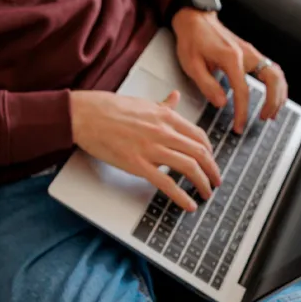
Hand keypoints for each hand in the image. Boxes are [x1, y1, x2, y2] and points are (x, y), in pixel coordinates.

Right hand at [70, 90, 220, 211]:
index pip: (198, 136)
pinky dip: (181, 196)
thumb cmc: (108, 108)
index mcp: (165, 117)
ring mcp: (151, 149)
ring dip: (202, 183)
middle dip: (212, 170)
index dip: (209, 151)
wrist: (84, 115)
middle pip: (199, 153)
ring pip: (189, 167)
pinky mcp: (137, 165)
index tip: (211, 160)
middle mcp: (163, 132)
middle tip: (216, 181)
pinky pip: (166, 183)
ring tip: (206, 193)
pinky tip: (189, 204)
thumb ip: (163, 104)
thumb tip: (175, 97)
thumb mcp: (142, 102)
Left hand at [172, 9, 287, 132]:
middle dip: (272, 101)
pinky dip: (275, 85)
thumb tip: (221, 103)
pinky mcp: (251, 53)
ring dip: (278, 94)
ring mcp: (251, 52)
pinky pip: (271, 70)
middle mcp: (247, 54)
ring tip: (271, 112)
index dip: (242, 112)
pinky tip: (272, 96)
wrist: (195, 19)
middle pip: (273, 79)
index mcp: (231, 58)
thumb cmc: (191, 40)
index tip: (239, 126)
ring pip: (276, 74)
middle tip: (263, 119)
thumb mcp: (192, 65)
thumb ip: (207, 85)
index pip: (243, 91)